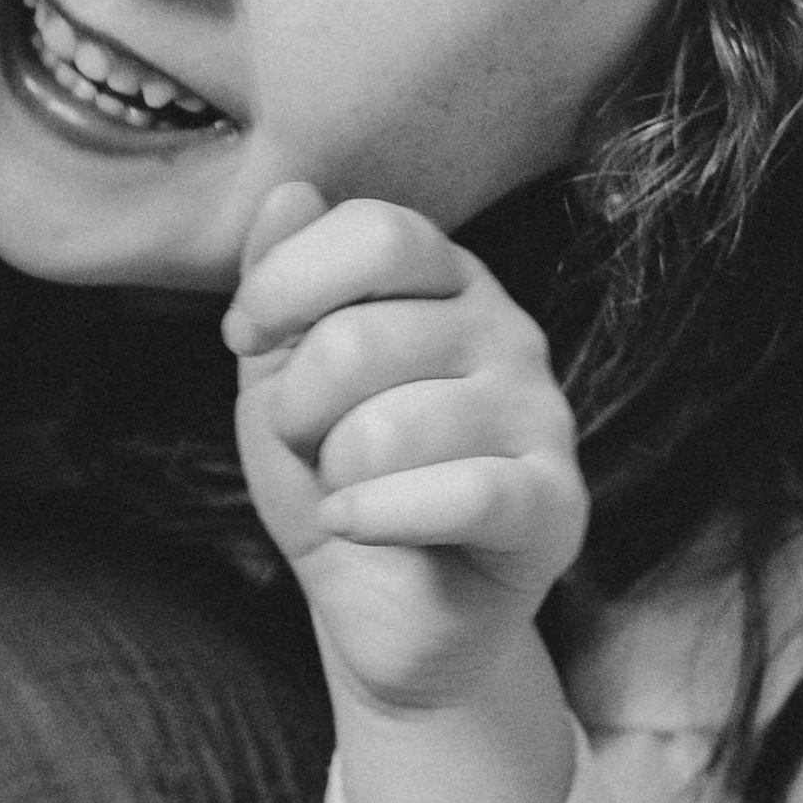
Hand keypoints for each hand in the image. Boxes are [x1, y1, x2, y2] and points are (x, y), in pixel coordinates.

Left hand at [226, 186, 584, 711]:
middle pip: (362, 338)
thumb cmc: (337, 479)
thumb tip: (290, 192)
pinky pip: (459, 493)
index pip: (374, 233)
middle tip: (310, 445)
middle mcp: (508, 331)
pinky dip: (377, 517)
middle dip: (297, 407)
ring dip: (336, 476)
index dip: (286, 285)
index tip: (248, 335)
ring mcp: (542, 415)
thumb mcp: (280, 376)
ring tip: (351, 492)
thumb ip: (280, 285)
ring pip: (391, 428)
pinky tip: (358, 525)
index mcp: (447, 280)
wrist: (386, 610)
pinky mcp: (555, 504)